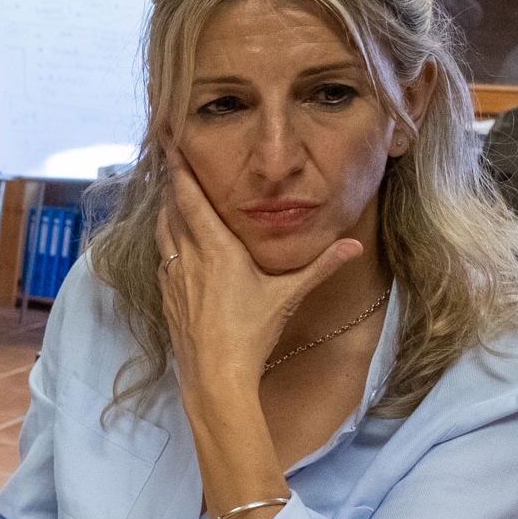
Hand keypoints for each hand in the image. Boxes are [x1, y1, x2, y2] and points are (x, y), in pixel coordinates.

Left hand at [154, 146, 360, 394]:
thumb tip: (354, 245)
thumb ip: (321, 267)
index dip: (178, 167)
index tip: (168, 141)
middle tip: (171, 159)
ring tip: (171, 195)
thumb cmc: (251, 334)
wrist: (215, 377)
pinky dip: (167, 243)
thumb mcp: (289, 296)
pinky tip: (176, 246)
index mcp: (215, 249)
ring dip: (167, 212)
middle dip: (172, 183)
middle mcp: (188, 258)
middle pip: (172, 210)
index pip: (190, 197)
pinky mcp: (167, 298)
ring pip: (163, 233)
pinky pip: (163, 259)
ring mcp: (173, 279)